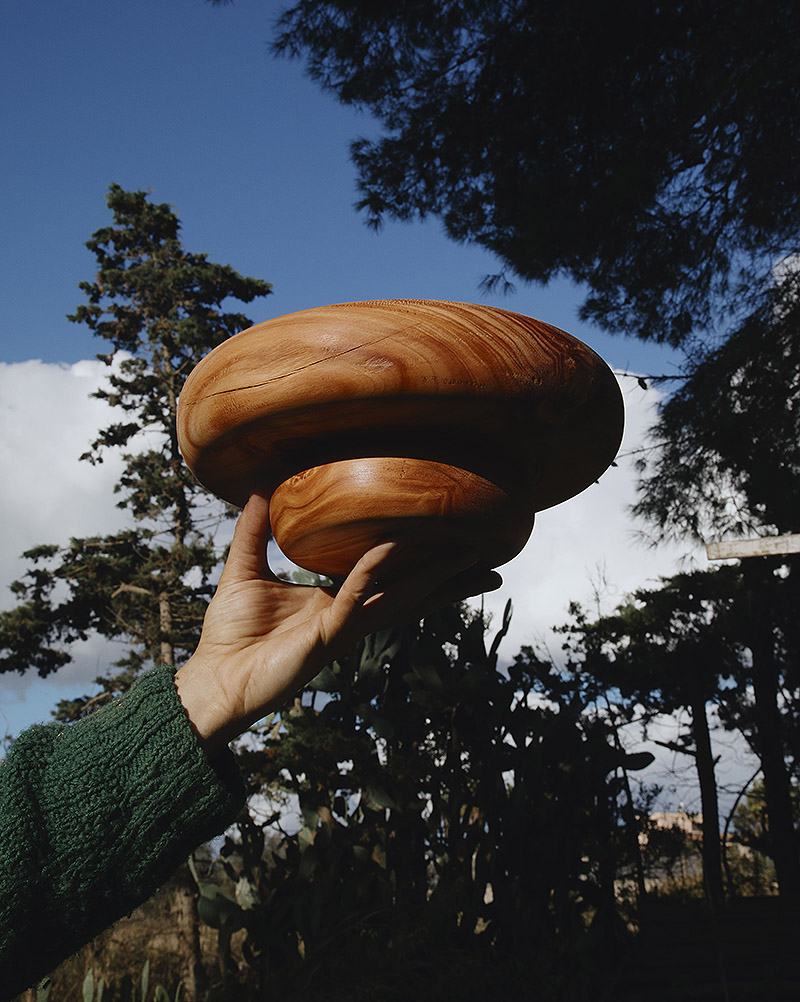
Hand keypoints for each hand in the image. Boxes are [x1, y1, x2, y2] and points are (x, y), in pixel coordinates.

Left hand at [174, 493, 501, 755]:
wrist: (214, 680)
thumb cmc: (230, 634)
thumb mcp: (244, 568)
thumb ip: (256, 529)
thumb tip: (258, 484)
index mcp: (336, 599)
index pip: (387, 576)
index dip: (419, 559)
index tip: (448, 538)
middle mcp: (350, 614)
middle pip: (412, 591)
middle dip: (452, 576)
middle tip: (491, 556)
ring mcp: (344, 628)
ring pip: (401, 598)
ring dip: (437, 577)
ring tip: (473, 558)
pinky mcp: (328, 638)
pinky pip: (356, 599)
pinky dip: (373, 572)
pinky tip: (390, 548)